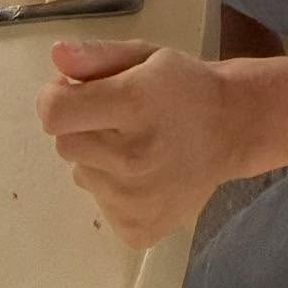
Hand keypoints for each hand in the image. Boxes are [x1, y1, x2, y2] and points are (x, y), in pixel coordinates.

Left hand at [37, 41, 245, 248]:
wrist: (233, 130)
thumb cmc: (184, 87)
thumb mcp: (146, 56)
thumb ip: (97, 56)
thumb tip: (56, 57)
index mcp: (135, 104)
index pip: (55, 113)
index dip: (57, 97)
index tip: (77, 91)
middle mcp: (133, 157)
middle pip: (64, 145)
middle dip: (83, 127)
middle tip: (120, 119)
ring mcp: (135, 201)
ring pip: (82, 174)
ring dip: (99, 159)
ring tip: (138, 146)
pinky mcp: (138, 231)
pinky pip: (100, 204)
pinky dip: (114, 189)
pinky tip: (145, 175)